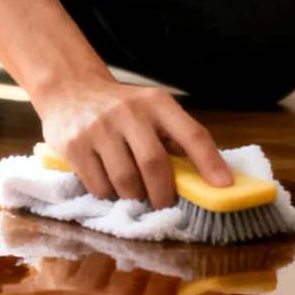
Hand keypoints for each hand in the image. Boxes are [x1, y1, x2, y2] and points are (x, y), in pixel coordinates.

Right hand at [34, 76, 233, 209]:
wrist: (70, 89)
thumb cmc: (120, 107)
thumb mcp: (151, 109)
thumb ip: (174, 137)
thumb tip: (206, 177)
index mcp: (157, 103)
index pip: (192, 134)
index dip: (210, 162)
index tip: (223, 186)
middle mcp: (128, 112)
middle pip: (154, 165)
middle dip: (163, 194)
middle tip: (164, 204)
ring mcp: (99, 128)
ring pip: (125, 182)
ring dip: (134, 197)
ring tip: (134, 192)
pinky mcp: (74, 146)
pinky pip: (99, 187)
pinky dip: (109, 195)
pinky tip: (109, 183)